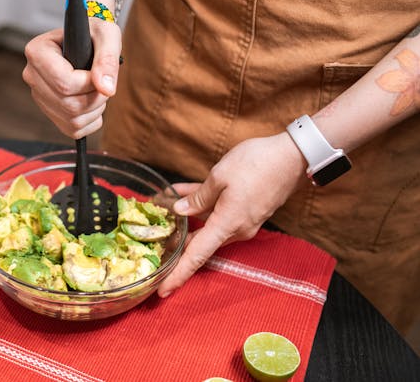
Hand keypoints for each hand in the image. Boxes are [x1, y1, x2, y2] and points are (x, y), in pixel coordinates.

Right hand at [22, 19, 121, 138]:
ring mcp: (39, 96)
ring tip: (96, 87)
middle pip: (69, 104)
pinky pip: (74, 130)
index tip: (98, 72)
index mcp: (38, 52)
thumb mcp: (106, 35)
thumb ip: (107, 59)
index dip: (89, 83)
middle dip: (95, 96)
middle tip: (102, 80)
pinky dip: (91, 120)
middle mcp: (32, 76)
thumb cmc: (94, 34)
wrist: (88, 43)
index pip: (64, 82)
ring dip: (95, 108)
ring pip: (72, 119)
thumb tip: (106, 89)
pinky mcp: (49, 113)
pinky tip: (90, 99)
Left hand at [157, 132, 306, 296]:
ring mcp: (244, 221)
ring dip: (187, 219)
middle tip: (154, 247)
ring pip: (208, 225)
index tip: (163, 291)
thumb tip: (182, 210)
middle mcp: (237, 229)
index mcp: (227, 225)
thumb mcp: (219, 176)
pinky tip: (182, 192)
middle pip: (201, 243)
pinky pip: (219, 212)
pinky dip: (202, 204)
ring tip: (162, 208)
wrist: (295, 156)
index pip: (197, 256)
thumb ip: (199, 197)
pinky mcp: (248, 210)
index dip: (178, 275)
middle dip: (177, 244)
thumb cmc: (257, 164)